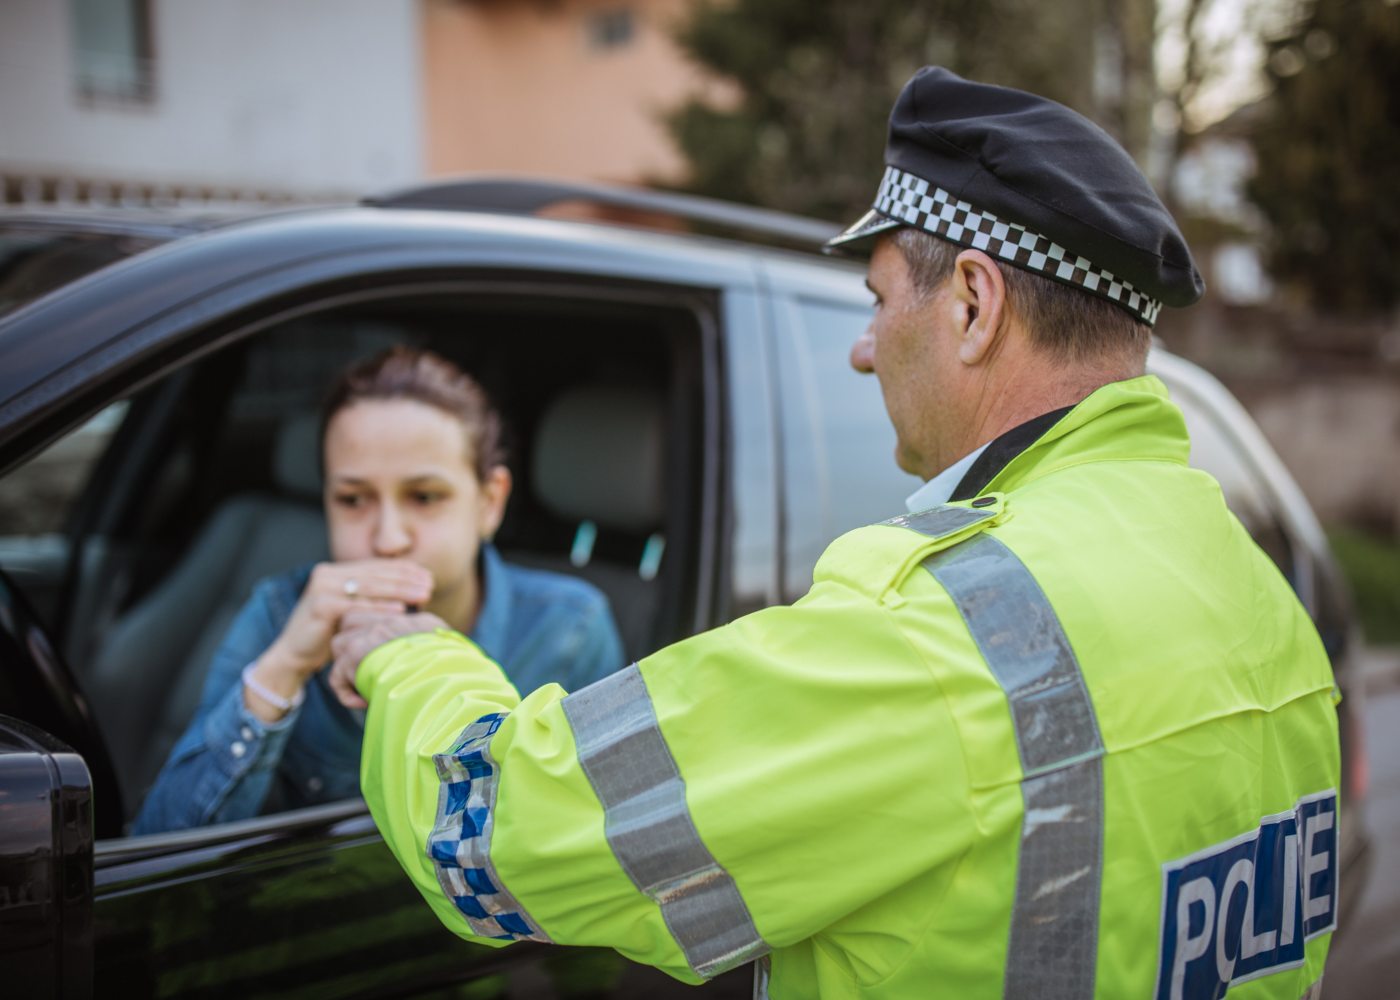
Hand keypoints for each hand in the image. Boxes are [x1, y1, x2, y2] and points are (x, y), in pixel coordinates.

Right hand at [244, 560, 432, 720]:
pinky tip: (400, 610)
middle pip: (376, 575)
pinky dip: (379, 608)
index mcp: (338, 571)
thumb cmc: (330, 635)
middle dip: (406, 580)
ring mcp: (322, 587)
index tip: (429, 578)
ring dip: (399, 591)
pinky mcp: (319, 604)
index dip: (405, 571)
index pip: (377, 567)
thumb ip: (375, 598)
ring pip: (368, 587)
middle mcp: (328, 574)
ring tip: (422, 595)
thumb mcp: (354, 611)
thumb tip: (416, 590)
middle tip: (430, 587)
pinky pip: (356, 606)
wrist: (294, 654)